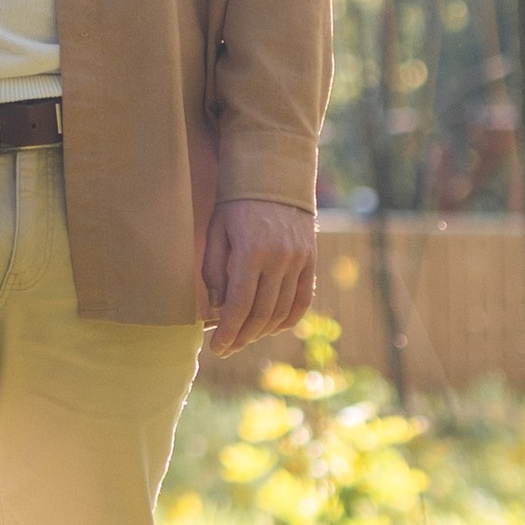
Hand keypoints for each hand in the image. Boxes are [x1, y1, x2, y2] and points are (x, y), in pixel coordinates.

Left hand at [199, 200, 316, 357]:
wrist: (274, 176)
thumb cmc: (236, 205)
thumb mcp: (216, 232)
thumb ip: (214, 271)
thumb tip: (218, 308)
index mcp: (251, 252)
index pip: (239, 305)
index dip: (228, 332)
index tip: (217, 348)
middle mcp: (279, 259)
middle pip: (261, 313)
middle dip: (242, 336)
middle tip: (227, 348)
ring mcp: (299, 260)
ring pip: (282, 310)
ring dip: (262, 331)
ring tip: (245, 339)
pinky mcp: (310, 260)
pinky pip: (303, 299)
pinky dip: (288, 319)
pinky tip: (272, 328)